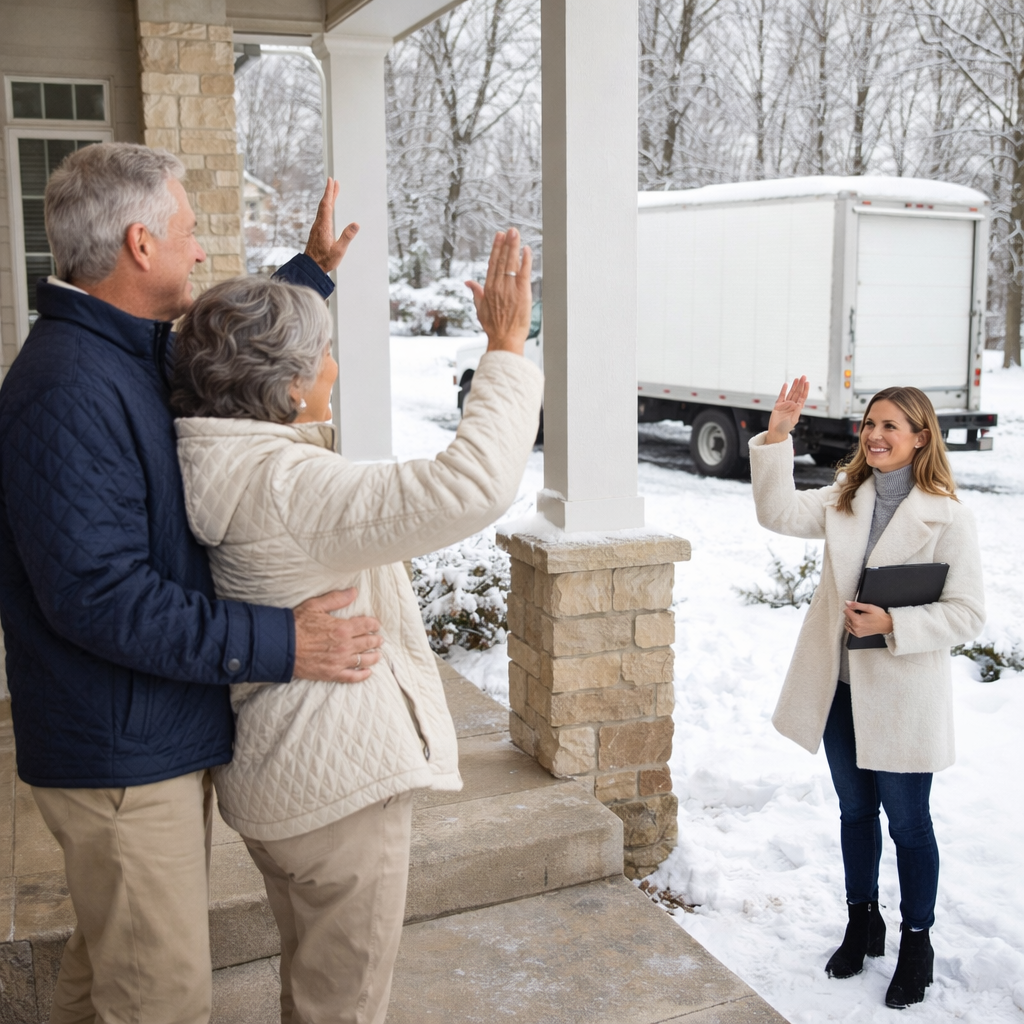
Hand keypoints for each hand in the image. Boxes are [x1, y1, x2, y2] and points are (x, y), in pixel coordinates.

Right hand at [293, 588, 381, 682]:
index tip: (376, 625)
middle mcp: (345, 646)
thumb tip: (354, 591)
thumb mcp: (316, 606)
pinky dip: (362, 675)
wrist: (281, 647)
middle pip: (368, 643)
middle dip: (376, 640)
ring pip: (363, 660)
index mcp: (343, 628)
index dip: (373, 625)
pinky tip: (367, 673)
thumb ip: (336, 599)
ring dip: (373, 657)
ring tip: (377, 655)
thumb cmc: (297, 624)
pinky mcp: (332, 673)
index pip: (366, 625)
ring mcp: (339, 661)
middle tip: (379, 640)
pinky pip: (352, 676)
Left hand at [304, 179, 359, 274]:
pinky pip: (321, 214)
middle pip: (324, 204)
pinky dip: (326, 207)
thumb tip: (356, 224)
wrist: (311, 267)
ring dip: (327, 199)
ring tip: (333, 192)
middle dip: (329, 192)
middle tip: (333, 182)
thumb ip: (347, 236)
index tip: (332, 181)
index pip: (327, 205)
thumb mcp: (339, 250)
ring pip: (322, 209)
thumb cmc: (325, 260)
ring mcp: (317, 227)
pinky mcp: (317, 231)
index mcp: (324, 226)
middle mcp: (319, 224)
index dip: (330, 192)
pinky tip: (328, 208)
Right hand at [466, 228, 532, 354]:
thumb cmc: (493, 327)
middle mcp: (498, 286)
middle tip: (510, 230)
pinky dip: (526, 260)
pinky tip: (527, 250)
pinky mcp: (522, 293)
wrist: (504, 339)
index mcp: (488, 288)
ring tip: (516, 233)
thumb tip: (468, 282)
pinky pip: (524, 272)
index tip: (499, 236)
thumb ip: (475, 292)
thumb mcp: (480, 308)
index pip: (492, 263)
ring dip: (514, 247)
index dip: (496, 248)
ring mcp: (510, 288)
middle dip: (506, 243)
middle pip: (502, 260)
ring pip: (512, 263)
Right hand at [766, 376, 809, 443]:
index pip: (803, 397)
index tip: (807, 382)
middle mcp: (792, 405)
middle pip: (797, 392)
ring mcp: (785, 404)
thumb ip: (796, 411)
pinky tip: (786, 384)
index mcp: (798, 408)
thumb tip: (800, 403)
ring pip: (791, 393)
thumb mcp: (793, 420)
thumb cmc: (786, 427)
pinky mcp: (778, 405)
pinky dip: (784, 390)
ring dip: (794, 386)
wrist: (776, 432)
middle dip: (801, 385)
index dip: (805, 389)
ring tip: (797, 378)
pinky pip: (781, 396)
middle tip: (803, 376)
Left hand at [844, 601, 893, 637]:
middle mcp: (856, 627)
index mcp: (857, 620)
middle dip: (851, 614)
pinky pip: (849, 629)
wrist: (886, 625)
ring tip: (860, 618)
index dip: (851, 608)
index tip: (857, 609)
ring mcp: (857, 632)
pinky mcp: (858, 635)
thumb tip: (847, 603)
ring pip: (847, 623)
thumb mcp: (869, 607)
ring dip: (851, 619)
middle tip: (861, 613)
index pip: (846, 611)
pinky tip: (858, 623)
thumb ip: (856, 605)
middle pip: (846, 617)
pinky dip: (851, 625)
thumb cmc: (880, 616)